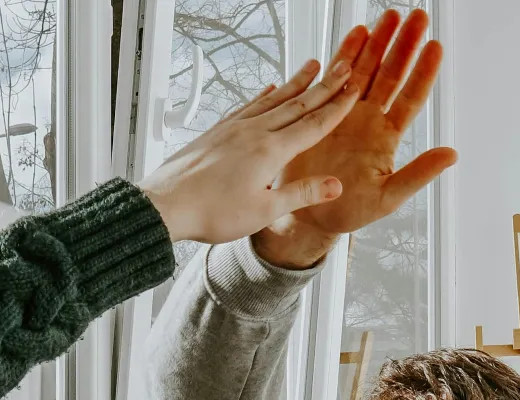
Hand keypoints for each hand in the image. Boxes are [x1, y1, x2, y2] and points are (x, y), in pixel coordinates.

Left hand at [139, 58, 360, 243]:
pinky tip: (268, 89)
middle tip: (343, 67)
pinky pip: (247, 106)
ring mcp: (233, 128)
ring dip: (295, 83)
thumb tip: (335, 184)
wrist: (165, 206)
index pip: (313, 125)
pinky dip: (262, 95)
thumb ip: (300, 193)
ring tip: (312, 67)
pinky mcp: (217, 131)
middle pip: (296, 104)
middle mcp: (253, 132)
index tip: (354, 90)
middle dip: (324, 86)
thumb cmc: (211, 212)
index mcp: (269, 151)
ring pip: (272, 99)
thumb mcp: (264, 211)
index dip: (337, 107)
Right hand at [253, 9, 456, 268]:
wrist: (309, 214)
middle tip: (417, 17)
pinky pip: (336, 78)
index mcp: (387, 138)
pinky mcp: (322, 112)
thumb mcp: (388, 198)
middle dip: (403, 45)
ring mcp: (346, 113)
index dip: (423, 73)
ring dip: (378, 43)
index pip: (411, 98)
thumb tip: (452, 154)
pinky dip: (345, 55)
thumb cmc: (349, 211)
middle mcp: (370, 119)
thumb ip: (418, 174)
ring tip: (389, 16)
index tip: (435, 47)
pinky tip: (356, 33)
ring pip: (366, 70)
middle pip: (391, 75)